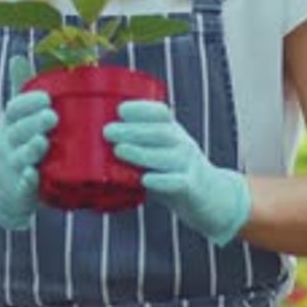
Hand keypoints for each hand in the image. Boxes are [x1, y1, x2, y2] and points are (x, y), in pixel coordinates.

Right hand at [0, 58, 57, 229]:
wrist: (1, 187)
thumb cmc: (17, 143)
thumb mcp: (16, 117)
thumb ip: (21, 90)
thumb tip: (17, 57)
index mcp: (10, 124)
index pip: (14, 109)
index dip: (28, 102)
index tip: (47, 97)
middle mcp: (9, 143)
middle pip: (18, 131)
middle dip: (33, 123)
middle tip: (52, 115)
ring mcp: (13, 167)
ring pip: (21, 157)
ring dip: (31, 149)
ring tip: (43, 142)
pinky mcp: (20, 189)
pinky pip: (22, 185)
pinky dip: (27, 181)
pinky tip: (34, 175)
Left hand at [104, 100, 250, 245]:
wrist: (212, 198)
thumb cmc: (173, 172)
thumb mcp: (160, 152)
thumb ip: (136, 147)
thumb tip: (94, 143)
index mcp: (173, 132)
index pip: (161, 113)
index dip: (142, 108)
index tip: (120, 109)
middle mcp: (183, 144)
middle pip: (161, 132)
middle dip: (133, 130)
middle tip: (108, 131)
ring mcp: (189, 166)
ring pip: (167, 156)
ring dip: (141, 152)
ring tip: (118, 151)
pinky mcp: (192, 189)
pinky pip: (178, 182)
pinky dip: (161, 180)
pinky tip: (144, 179)